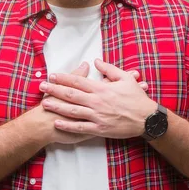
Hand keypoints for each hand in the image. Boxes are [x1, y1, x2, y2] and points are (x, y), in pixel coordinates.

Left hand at [39, 58, 156, 138]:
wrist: (146, 118)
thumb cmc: (137, 97)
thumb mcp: (125, 78)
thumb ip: (109, 69)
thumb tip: (96, 60)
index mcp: (102, 88)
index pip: (78, 81)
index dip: (64, 77)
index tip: (52, 75)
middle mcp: (97, 101)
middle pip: (71, 94)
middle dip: (55, 90)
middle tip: (42, 86)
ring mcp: (97, 116)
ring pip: (72, 110)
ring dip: (57, 106)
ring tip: (45, 103)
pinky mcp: (99, 129)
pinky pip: (80, 127)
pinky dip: (67, 125)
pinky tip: (57, 122)